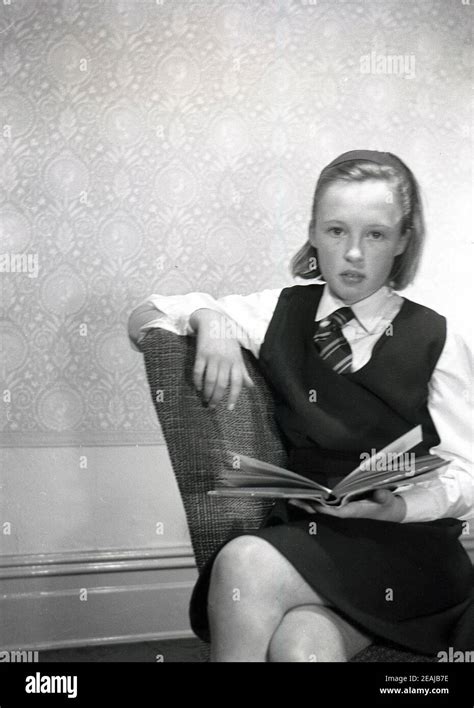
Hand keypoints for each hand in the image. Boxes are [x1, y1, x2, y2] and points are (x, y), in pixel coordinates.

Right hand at [190, 309, 254, 409]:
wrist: (213, 321)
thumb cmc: (227, 340)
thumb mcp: (237, 355)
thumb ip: (243, 371)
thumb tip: (251, 386)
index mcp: (236, 361)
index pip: (237, 383)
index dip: (233, 397)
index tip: (229, 408)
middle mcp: (225, 360)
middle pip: (222, 384)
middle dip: (217, 398)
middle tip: (212, 407)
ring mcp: (212, 357)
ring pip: (210, 380)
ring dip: (207, 393)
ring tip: (205, 400)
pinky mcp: (201, 354)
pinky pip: (198, 371)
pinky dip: (197, 381)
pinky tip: (197, 387)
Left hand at [289, 489, 406, 522]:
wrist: (390, 511)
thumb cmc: (388, 504)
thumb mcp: (388, 499)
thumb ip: (384, 496)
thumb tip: (380, 494)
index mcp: (354, 511)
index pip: (335, 512)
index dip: (323, 508)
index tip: (312, 503)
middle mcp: (345, 512)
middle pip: (323, 511)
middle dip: (308, 506)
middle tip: (291, 500)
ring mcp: (342, 510)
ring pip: (321, 509)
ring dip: (308, 504)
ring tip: (291, 499)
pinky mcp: (342, 506)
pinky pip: (324, 505)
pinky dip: (313, 502)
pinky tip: (303, 499)